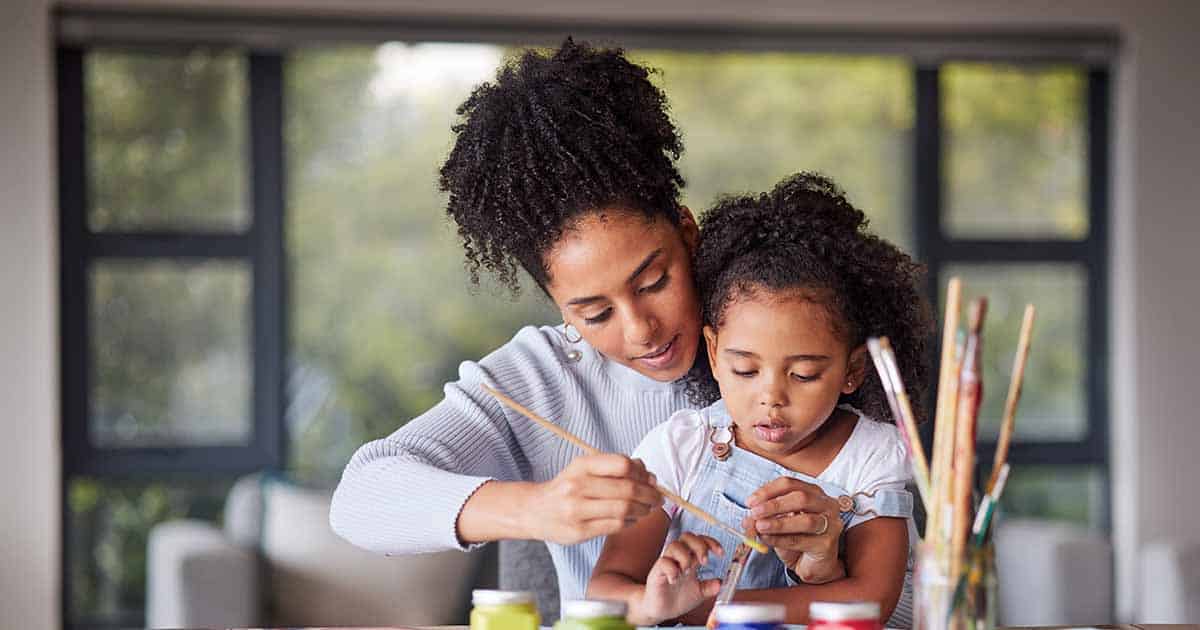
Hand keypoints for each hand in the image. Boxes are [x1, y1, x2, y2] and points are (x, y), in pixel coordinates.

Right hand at [525, 454, 662, 545]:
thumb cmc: (566, 487)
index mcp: (581, 465)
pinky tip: (632, 520)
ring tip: (646, 510)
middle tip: (657, 499)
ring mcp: (576, 510)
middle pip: (627, 489)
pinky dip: (630, 523)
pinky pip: (614, 526)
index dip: (642, 472)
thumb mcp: (585, 469)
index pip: (622, 464)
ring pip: (623, 510)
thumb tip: (649, 475)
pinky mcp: (578, 531)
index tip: (651, 479)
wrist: (535, 510)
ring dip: (642, 510)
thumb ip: (614, 468)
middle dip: (649, 495)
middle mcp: (577, 485)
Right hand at [636, 533, 723, 624]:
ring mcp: (667, 563)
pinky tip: (674, 580)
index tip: (721, 553)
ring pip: (675, 545)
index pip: (700, 541)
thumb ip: (709, 588)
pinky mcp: (657, 572)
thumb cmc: (678, 598)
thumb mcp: (699, 594)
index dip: (711, 542)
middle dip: (699, 545)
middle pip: (687, 537)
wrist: (661, 611)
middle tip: (704, 561)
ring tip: (687, 572)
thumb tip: (720, 583)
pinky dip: (671, 570)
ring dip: (685, 557)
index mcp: (691, 560)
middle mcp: (679, 558)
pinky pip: (663, 562)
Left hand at [741, 477, 845, 583]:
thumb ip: (764, 518)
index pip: (790, 484)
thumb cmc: (798, 538)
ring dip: (779, 523)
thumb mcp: (778, 523)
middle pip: (801, 498)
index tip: (750, 501)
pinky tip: (767, 539)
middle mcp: (826, 505)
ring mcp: (831, 524)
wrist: (814, 564)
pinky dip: (781, 539)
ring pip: (805, 520)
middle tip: (755, 512)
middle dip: (775, 505)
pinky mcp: (827, 544)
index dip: (768, 491)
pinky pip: (802, 540)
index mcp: (813, 492)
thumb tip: (747, 519)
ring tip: (760, 526)